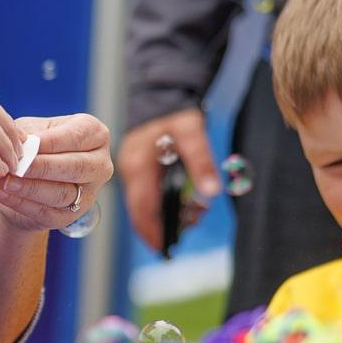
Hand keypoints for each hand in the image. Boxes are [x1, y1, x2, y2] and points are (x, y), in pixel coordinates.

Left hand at [0, 114, 113, 232]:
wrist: (27, 177)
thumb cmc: (35, 145)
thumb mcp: (31, 130)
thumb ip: (26, 132)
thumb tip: (18, 138)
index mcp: (96, 134)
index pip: (77, 137)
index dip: (52, 141)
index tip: (27, 142)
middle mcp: (99, 165)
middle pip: (76, 168)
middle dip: (43, 167)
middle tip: (17, 166)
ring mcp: (88, 194)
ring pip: (62, 194)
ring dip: (31, 188)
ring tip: (6, 181)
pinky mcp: (69, 217)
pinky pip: (47, 212)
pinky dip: (21, 204)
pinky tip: (2, 194)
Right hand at [118, 108, 219, 250]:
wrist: (159, 92)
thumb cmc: (172, 111)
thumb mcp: (190, 132)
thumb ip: (200, 161)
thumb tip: (211, 192)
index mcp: (137, 167)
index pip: (141, 211)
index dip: (153, 233)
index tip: (166, 250)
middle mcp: (130, 172)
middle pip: (141, 213)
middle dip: (165, 226)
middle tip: (194, 225)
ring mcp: (133, 171)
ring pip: (146, 205)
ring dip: (169, 215)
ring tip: (198, 212)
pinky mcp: (139, 169)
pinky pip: (149, 195)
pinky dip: (166, 203)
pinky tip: (188, 201)